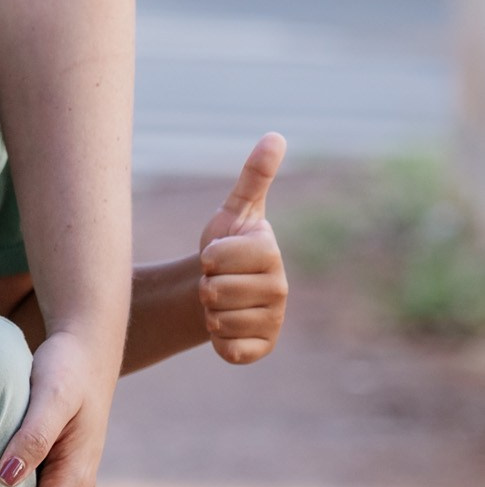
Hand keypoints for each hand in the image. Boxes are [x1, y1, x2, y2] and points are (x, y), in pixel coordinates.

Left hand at [198, 133, 287, 363]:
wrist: (219, 288)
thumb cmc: (225, 245)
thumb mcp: (234, 210)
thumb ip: (254, 176)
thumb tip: (276, 136)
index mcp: (271, 252)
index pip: (222, 257)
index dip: (208, 256)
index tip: (213, 255)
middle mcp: (280, 289)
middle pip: (218, 291)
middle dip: (205, 286)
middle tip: (214, 280)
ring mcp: (273, 321)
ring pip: (219, 320)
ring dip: (208, 311)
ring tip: (218, 301)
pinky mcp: (262, 348)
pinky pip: (229, 350)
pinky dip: (218, 340)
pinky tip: (224, 326)